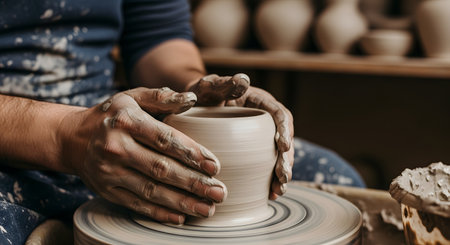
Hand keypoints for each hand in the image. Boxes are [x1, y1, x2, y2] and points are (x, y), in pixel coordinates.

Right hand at [57, 87, 226, 223]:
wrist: (73, 138)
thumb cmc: (112, 115)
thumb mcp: (132, 97)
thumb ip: (161, 97)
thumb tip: (192, 98)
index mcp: (126, 121)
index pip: (164, 139)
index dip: (191, 153)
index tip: (215, 166)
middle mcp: (116, 147)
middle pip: (161, 169)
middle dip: (193, 183)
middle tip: (219, 192)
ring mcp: (109, 172)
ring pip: (151, 191)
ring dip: (182, 202)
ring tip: (208, 209)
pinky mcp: (106, 191)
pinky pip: (136, 204)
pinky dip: (160, 213)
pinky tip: (181, 218)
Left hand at [188, 74, 293, 199]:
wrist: (195, 105)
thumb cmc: (202, 94)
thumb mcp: (210, 87)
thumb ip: (224, 84)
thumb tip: (243, 80)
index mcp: (260, 101)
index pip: (279, 114)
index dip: (284, 130)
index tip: (283, 146)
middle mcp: (265, 119)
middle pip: (284, 138)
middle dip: (285, 159)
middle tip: (282, 178)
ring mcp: (261, 136)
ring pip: (279, 155)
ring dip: (282, 173)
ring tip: (278, 190)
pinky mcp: (255, 150)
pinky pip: (268, 164)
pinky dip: (271, 179)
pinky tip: (270, 193)